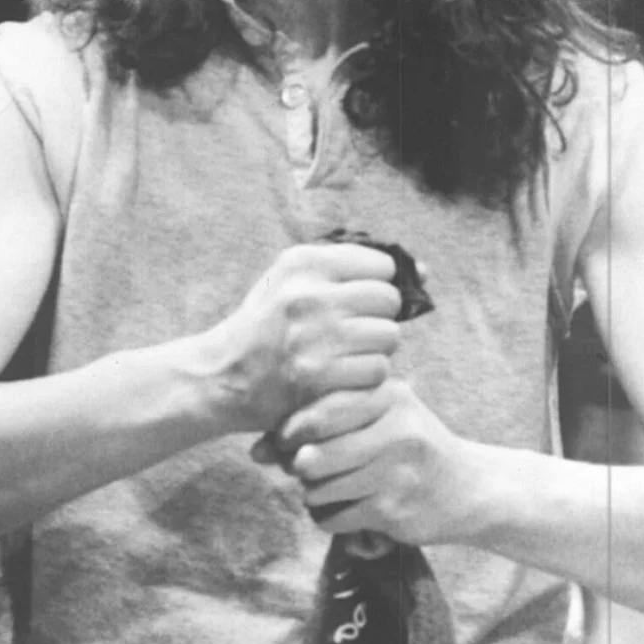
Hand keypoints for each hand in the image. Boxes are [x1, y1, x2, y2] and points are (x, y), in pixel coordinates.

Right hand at [204, 242, 405, 433]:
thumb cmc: (266, 328)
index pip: (381, 265)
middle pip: (388, 301)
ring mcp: (314, 336)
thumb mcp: (292, 282)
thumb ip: (351, 271)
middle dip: (377, 320)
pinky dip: (365, 380)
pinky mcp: (318, 376)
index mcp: (302, 263)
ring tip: (341, 357)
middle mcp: (308, 294)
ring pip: (388, 338)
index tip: (356, 305)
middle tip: (349, 334)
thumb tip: (423, 271)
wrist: (220, 377)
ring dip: (373, 352)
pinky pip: (377, 372)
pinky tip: (339, 379)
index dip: (376, 287)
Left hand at [278, 377, 485, 545]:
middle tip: (308, 469)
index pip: (316, 411)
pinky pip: (331, 518)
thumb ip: (317, 424)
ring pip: (316, 489)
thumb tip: (255, 451)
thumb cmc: (406, 447)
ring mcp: (396, 472)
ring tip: (333, 488)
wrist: (469, 489)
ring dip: (313, 495)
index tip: (287, 442)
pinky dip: (328, 518)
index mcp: (388, 395)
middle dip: (298, 467)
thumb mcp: (373, 420)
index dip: (289, 432)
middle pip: (310, 455)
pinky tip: (346, 509)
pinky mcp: (393, 510)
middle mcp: (396, 430)